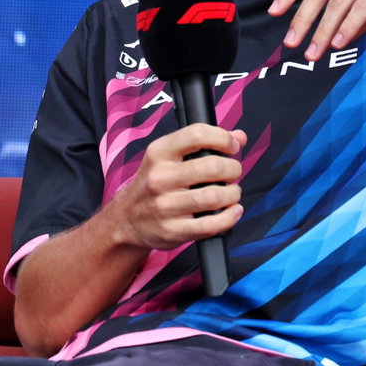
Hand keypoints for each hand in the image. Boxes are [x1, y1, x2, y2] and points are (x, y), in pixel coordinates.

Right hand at [103, 123, 246, 251]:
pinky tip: (231, 211)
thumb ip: (204, 144)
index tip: (232, 146)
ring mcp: (165, 206)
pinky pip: (211, 225)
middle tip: (232, 173)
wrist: (126, 219)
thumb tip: (239, 137)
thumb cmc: (153, 184)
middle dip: (233, 169)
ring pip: (215, 196)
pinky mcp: (172, 230)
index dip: (223, 138)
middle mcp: (159, 177)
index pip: (196, 135)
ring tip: (231, 193)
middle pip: (212, 167)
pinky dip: (230, 217)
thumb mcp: (168, 157)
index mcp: (158, 153)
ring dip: (233, 194)